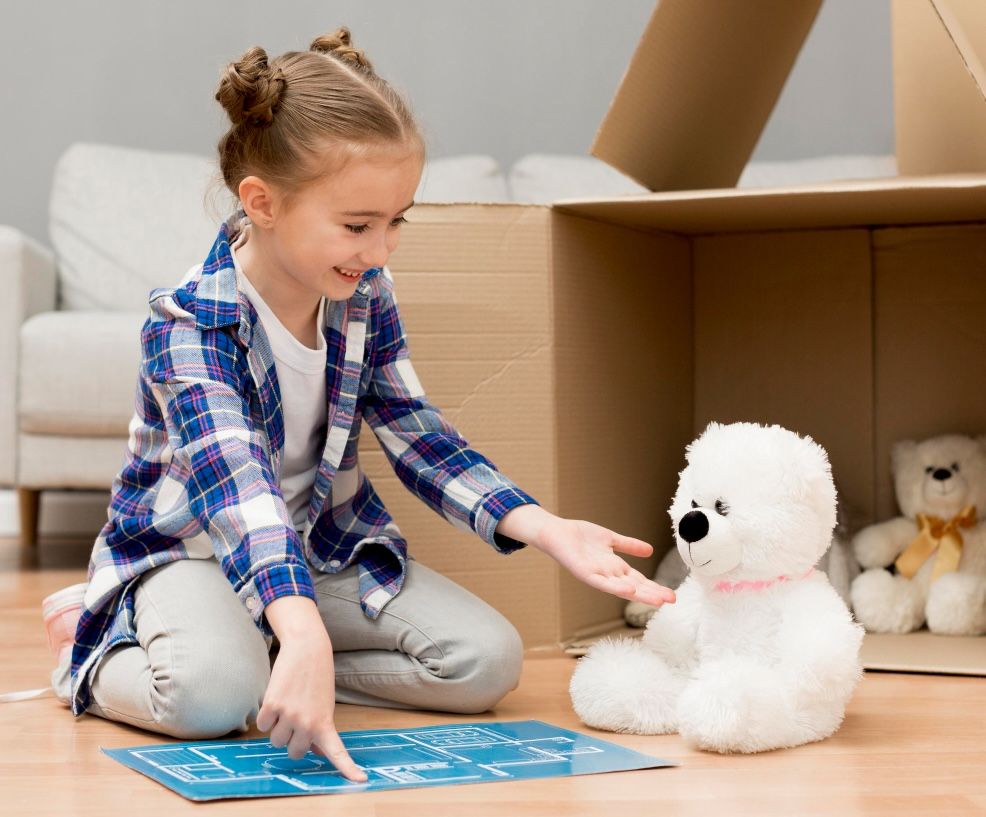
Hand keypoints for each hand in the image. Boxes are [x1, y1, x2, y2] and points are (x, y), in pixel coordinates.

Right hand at [259, 597, 366, 782]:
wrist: (308, 649)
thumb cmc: (317, 679)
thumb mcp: (325, 705)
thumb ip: (320, 728)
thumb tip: (317, 751)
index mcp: (325, 723)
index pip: (337, 751)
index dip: (347, 768)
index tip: (360, 780)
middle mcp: (307, 722)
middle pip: (293, 752)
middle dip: (293, 740)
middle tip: (297, 720)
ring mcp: (289, 715)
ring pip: (276, 740)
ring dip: (278, 727)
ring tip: (288, 706)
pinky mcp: (271, 705)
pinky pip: (263, 725)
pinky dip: (266, 716)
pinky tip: (276, 700)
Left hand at [497, 506, 675, 606]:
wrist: (557, 532)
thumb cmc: (581, 536)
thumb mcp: (610, 539)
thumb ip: (628, 545)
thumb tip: (650, 550)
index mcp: (616, 567)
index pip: (639, 580)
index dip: (655, 587)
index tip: (672, 595)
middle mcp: (609, 574)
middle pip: (635, 586)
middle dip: (653, 594)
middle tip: (672, 600)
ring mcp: (597, 575)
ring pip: (622, 588)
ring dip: (639, 594)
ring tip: (657, 600)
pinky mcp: (584, 572)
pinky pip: (601, 582)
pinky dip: (615, 586)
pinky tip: (629, 589)